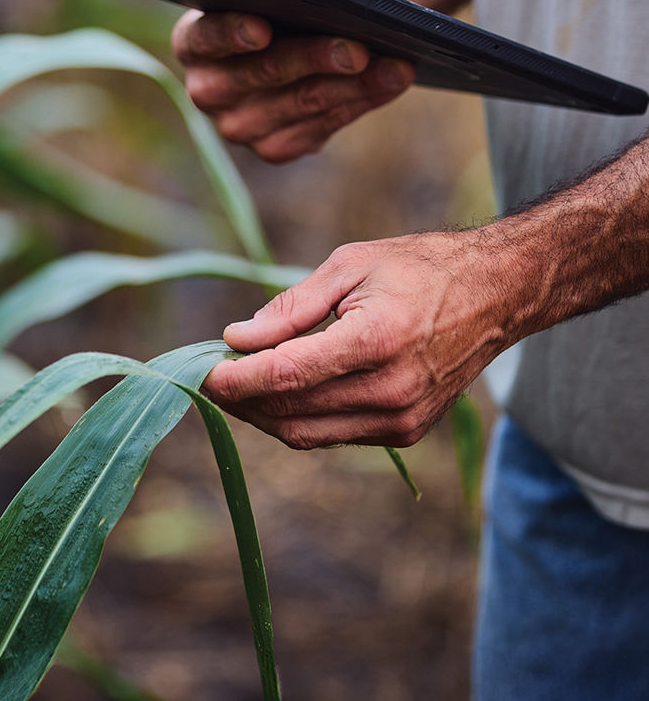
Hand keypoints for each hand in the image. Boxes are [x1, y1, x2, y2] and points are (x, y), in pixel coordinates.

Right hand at [170, 0, 412, 162]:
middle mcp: (207, 90)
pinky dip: (360, 102)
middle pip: (261, 75)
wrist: (311, 32)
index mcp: (193, 41)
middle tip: (357, 46)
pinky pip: (321, 128)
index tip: (263, 27)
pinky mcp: (275, 147)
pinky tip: (390, 81)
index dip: (231, 33)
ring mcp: (239, 126)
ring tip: (394, 63)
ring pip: (300, 104)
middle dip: (312, 58)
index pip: (204, 38)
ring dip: (352, 84)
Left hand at [203, 230, 514, 448]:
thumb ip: (291, 306)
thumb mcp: (351, 265)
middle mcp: (390, 389)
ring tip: (237, 383)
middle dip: (241, 398)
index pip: (286, 374)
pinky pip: (333, 435)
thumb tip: (235, 339)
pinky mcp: (406, 432)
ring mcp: (401, 418)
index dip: (236, 379)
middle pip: (289, 411)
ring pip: (306, 433)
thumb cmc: (419, 267)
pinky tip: (279, 391)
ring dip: (263, 415)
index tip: (202, 373)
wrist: (497, 294)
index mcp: (375, 339)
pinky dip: (298, 418)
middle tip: (211, 374)